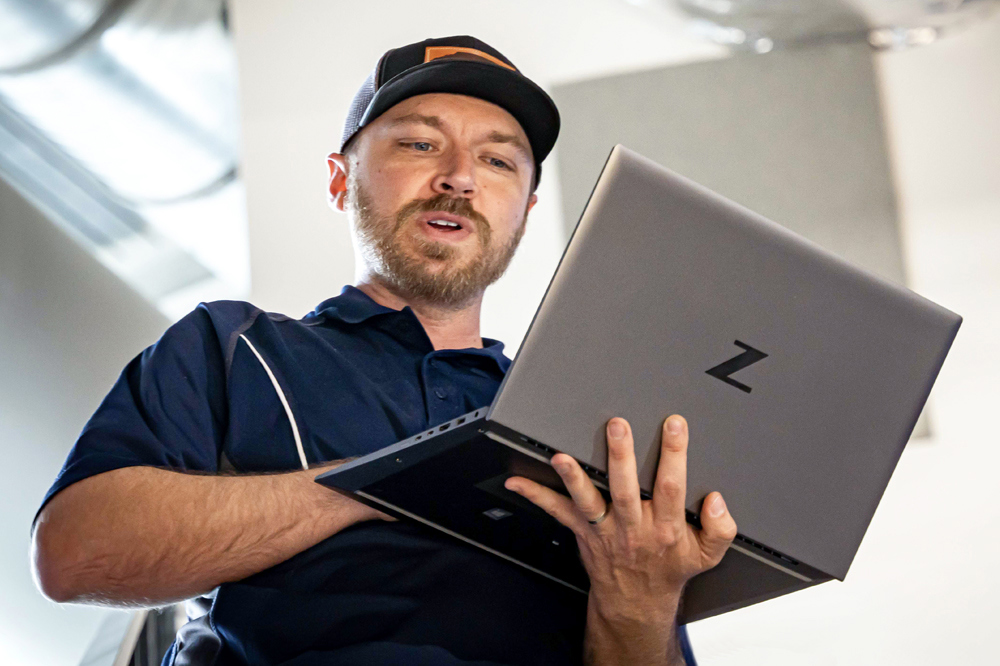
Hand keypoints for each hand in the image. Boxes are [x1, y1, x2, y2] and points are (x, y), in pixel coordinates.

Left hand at [504, 415, 736, 663]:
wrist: (637, 602)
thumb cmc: (669, 568)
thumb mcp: (707, 555)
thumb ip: (720, 528)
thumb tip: (716, 500)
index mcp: (665, 526)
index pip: (671, 486)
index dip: (674, 454)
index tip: (674, 425)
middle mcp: (632, 526)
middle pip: (626, 489)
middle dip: (621, 457)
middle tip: (618, 427)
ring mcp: (604, 529)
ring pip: (589, 500)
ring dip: (574, 477)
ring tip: (562, 457)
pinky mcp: (582, 531)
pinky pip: (556, 511)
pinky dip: (536, 495)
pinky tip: (518, 480)